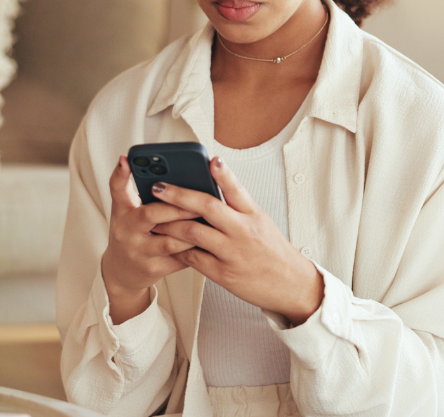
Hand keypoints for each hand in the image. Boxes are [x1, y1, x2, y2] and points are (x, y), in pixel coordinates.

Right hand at [100, 156, 199, 323]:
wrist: (121, 271)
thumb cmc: (131, 233)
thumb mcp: (126, 211)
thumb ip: (136, 190)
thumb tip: (148, 164)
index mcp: (121, 213)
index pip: (117, 190)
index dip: (120, 174)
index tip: (126, 159)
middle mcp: (126, 232)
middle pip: (151, 215)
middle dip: (178, 207)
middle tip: (200, 199)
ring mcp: (140, 253)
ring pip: (171, 240)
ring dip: (192, 229)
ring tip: (209, 218)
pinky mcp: (155, 269)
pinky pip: (181, 257)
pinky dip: (196, 247)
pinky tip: (208, 238)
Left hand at [150, 157, 324, 325]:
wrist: (289, 284)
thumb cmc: (271, 251)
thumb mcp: (260, 222)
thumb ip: (237, 206)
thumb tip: (208, 188)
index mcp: (254, 214)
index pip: (237, 189)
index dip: (224, 174)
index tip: (211, 160)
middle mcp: (243, 231)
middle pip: (208, 207)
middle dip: (179, 195)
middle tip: (158, 187)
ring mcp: (232, 252)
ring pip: (193, 232)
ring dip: (169, 223)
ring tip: (154, 216)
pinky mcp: (223, 273)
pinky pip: (192, 258)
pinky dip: (177, 248)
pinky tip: (167, 242)